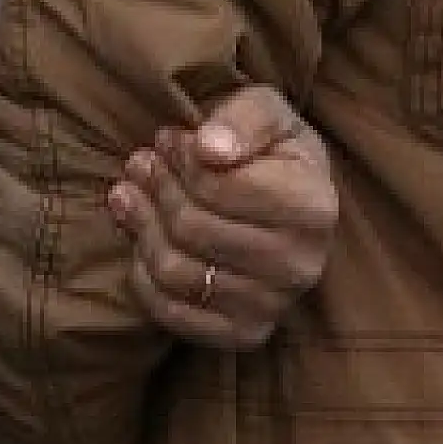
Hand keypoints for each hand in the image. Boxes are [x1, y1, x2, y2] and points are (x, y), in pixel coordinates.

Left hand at [108, 86, 336, 349]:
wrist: (289, 203)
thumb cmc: (271, 151)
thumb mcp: (265, 110)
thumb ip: (241, 118)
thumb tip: (209, 147)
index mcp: (313, 205)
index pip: (217, 186)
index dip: (180, 160)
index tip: (168, 141)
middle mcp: (301, 264)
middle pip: (191, 229)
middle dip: (156, 189)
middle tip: (141, 164)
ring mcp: (274, 305)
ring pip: (175, 271)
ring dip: (141, 227)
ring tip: (129, 194)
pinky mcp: (244, 333)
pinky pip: (171, 312)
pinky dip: (143, 275)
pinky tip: (141, 240)